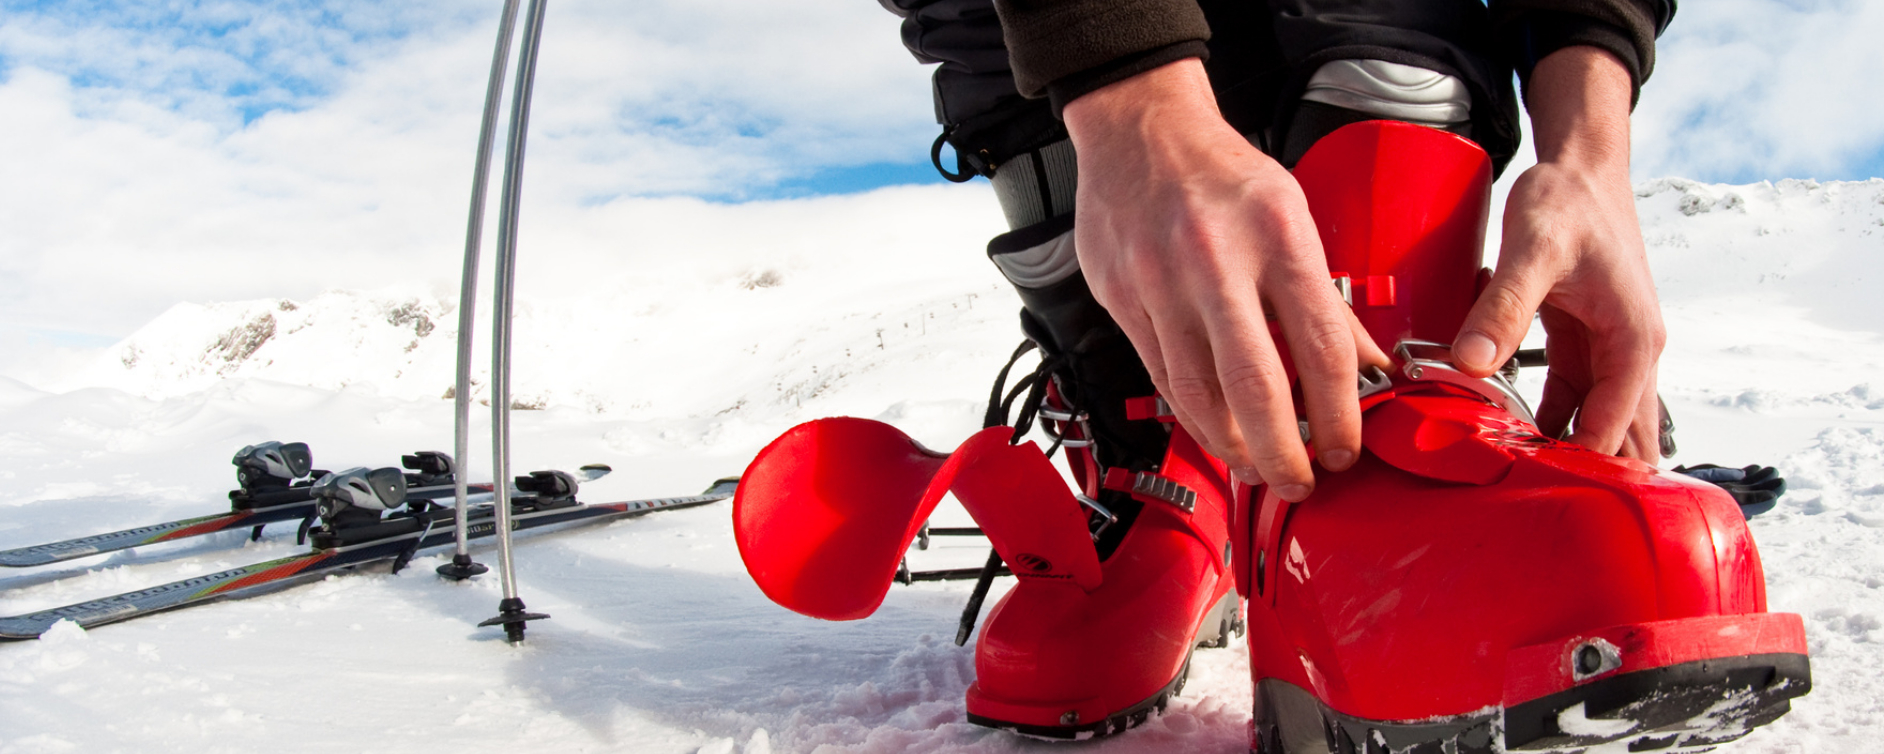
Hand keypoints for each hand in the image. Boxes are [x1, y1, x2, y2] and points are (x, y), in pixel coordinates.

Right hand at [1063, 59, 1389, 500]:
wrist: (1138, 132)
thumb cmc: (1221, 175)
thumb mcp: (1291, 215)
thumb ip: (1322, 297)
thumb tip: (1364, 370)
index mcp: (1275, 232)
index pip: (1320, 344)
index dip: (1338, 412)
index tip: (1346, 448)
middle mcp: (1214, 259)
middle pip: (1254, 384)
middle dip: (1283, 450)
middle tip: (1300, 483)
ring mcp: (1160, 282)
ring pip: (1198, 392)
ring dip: (1232, 445)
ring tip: (1257, 468)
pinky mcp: (1122, 299)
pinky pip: (1162, 377)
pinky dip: (1191, 417)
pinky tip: (1215, 435)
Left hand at [1450, 47, 1663, 460]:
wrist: (1582, 166)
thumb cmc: (1570, 203)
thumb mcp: (1533, 251)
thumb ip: (1502, 308)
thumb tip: (1471, 363)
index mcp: (1634, 342)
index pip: (1611, 428)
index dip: (1573, 464)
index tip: (1530, 494)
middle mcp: (1632, 354)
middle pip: (1618, 437)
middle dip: (1581, 475)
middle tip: (1526, 511)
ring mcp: (1610, 352)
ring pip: (1595, 422)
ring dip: (1562, 452)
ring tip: (1513, 490)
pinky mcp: (1583, 345)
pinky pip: (1570, 399)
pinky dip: (1546, 422)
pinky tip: (1509, 443)